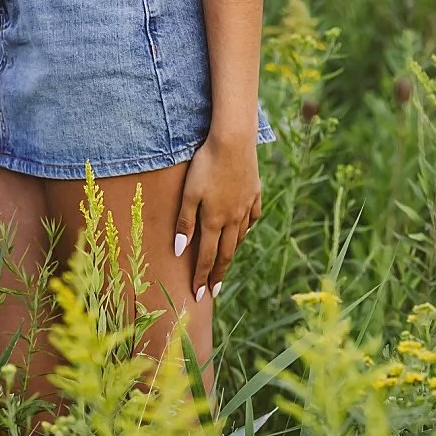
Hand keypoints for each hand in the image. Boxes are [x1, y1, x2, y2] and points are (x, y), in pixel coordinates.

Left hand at [172, 127, 261, 300]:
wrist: (233, 141)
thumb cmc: (205, 166)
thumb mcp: (188, 194)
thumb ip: (184, 223)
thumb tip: (180, 251)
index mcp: (214, 221)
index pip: (207, 257)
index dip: (202, 277)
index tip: (198, 295)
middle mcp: (233, 218)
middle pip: (226, 253)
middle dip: (218, 274)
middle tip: (214, 291)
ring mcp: (246, 206)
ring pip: (240, 237)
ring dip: (231, 253)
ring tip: (225, 264)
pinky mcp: (254, 193)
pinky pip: (252, 218)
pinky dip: (246, 230)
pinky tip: (243, 232)